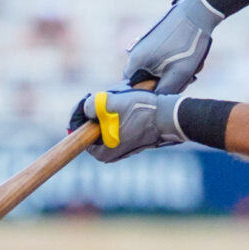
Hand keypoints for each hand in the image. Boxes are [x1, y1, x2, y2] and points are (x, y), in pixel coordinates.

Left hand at [69, 88, 183, 161]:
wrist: (169, 115)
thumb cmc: (140, 111)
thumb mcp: (108, 103)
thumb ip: (88, 106)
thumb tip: (86, 108)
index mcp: (100, 152)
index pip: (79, 128)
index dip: (80, 109)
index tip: (89, 96)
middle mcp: (109, 153)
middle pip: (92, 124)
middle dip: (97, 107)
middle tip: (107, 95)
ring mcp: (121, 147)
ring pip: (105, 121)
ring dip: (109, 106)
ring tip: (121, 96)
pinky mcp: (131, 139)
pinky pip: (117, 122)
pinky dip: (120, 110)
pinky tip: (130, 101)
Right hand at [124, 0, 222, 93]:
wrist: (198, 12)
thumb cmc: (187, 44)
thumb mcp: (179, 74)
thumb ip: (164, 92)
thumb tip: (156, 106)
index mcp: (135, 61)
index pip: (132, 88)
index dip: (150, 94)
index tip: (168, 91)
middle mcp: (136, 52)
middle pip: (148, 79)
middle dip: (168, 81)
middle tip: (186, 76)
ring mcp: (147, 45)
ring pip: (159, 69)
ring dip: (176, 72)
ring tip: (192, 65)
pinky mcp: (157, 40)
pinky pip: (165, 59)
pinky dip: (178, 62)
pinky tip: (191, 57)